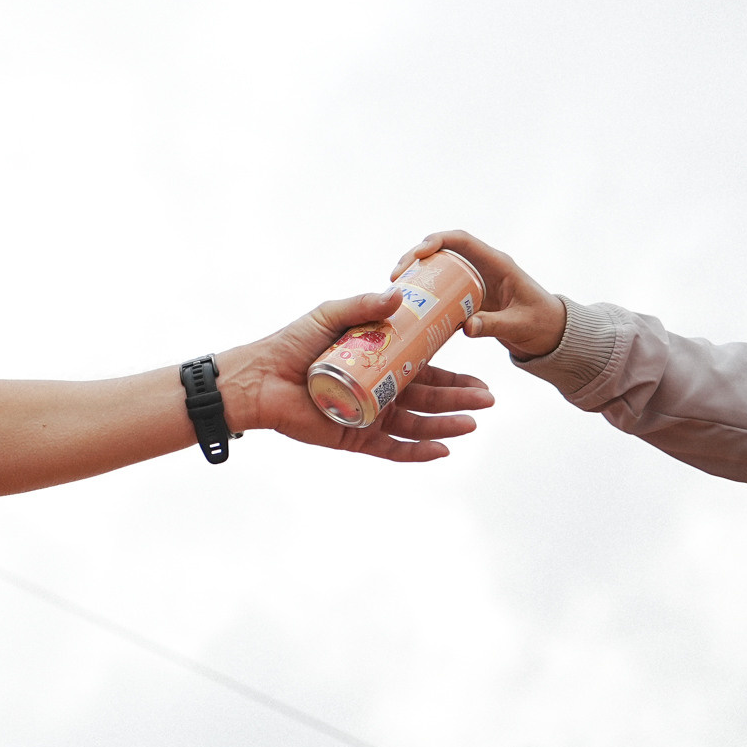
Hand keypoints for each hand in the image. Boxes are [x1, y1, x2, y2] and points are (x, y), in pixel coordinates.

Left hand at [217, 289, 494, 461]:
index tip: (481, 379)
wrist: (258, 377)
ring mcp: (370, 416)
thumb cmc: (291, 344)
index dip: (454, 378)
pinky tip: (443, 450)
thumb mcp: (330, 316)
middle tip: (487, 400)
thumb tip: (399, 294)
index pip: (425, 373)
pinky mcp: (355, 438)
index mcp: (380, 364)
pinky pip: (393, 450)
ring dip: (446, 426)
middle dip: (460, 402)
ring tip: (472, 423)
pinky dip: (418, 453)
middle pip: (428, 400)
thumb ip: (363, 304)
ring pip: (417, 426)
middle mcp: (379, 392)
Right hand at [395, 229, 564, 357]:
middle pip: (442, 251)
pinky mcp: (470, 298)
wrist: (553, 337)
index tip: (417, 255)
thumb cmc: (543, 325)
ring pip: (439, 269)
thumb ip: (495, 325)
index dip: (437, 241)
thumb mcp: (520, 325)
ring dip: (416, 275)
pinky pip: (443, 290)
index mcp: (497, 264)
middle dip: (415, 258)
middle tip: (395, 276)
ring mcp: (475, 282)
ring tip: (395, 289)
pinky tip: (409, 306)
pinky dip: (425, 294)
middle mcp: (483, 267)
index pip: (462, 241)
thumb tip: (466, 326)